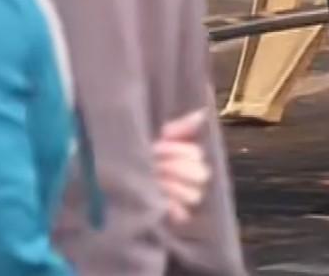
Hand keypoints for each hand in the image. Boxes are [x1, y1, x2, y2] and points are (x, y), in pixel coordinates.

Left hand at [153, 109, 209, 224]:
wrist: (126, 171)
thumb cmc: (146, 151)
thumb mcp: (162, 136)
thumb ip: (182, 126)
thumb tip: (202, 113)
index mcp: (192, 157)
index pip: (197, 154)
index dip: (177, 151)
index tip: (158, 148)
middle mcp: (194, 177)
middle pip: (201, 174)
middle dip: (176, 167)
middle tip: (157, 165)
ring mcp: (187, 198)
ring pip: (194, 195)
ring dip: (173, 186)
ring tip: (157, 182)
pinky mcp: (178, 215)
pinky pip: (185, 214)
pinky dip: (173, 207)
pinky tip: (160, 199)